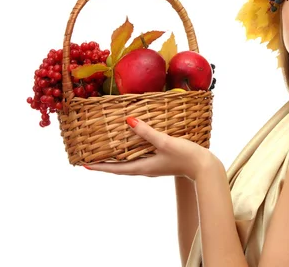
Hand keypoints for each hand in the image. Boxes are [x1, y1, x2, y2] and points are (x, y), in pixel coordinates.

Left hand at [84, 116, 212, 179]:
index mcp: (143, 167)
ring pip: (129, 163)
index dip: (99, 166)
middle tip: (91, 156)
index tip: (83, 164)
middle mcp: (145, 168)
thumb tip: (128, 121)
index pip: (115, 169)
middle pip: (119, 167)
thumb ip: (146, 132)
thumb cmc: (185, 156)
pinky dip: (131, 153)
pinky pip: (140, 158)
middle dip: (105, 162)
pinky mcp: (161, 161)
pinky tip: (132, 144)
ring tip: (107, 149)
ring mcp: (153, 166)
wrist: (204, 167)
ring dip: (117, 157)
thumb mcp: (164, 142)